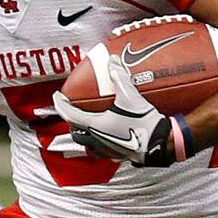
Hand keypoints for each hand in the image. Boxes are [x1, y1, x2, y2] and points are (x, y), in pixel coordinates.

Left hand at [53, 50, 173, 167]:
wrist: (160, 144)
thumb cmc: (143, 123)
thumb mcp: (130, 96)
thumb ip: (119, 77)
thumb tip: (112, 62)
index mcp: (94, 125)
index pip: (69, 114)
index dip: (60, 104)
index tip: (57, 97)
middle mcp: (96, 140)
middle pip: (75, 131)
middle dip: (71, 121)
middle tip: (73, 110)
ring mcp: (106, 150)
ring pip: (87, 144)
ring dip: (83, 133)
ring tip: (88, 123)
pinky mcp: (117, 155)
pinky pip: (101, 149)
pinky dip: (98, 141)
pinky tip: (107, 134)